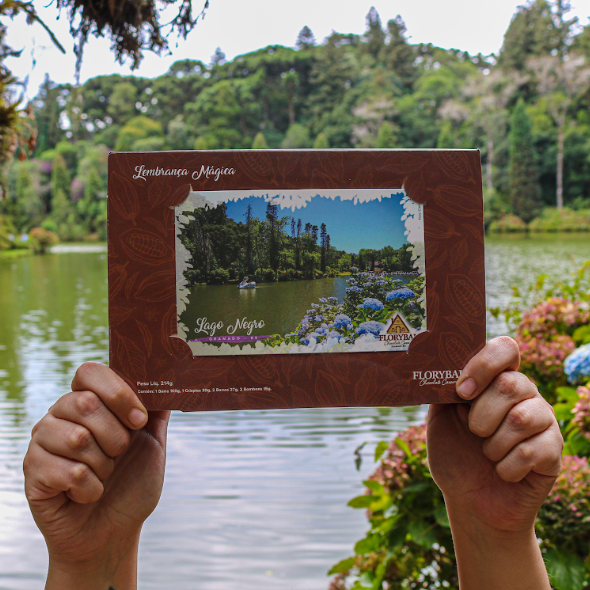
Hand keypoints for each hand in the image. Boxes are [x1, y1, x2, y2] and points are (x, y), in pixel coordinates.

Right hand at [23, 362, 169, 589]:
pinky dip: (90, 489)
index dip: (117, 392)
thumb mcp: (152, 441)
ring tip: (103, 475)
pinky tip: (87, 495)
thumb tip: (167, 378)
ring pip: (77, 438)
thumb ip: (156, 409)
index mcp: (87, 401)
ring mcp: (42, 443)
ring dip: (103, 465)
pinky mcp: (32, 473)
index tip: (139, 421)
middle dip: (116, 436)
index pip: (90, 372)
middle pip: (84, 402)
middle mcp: (60, 416)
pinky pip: (69, 472)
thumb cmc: (131, 484)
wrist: (113, 532)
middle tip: (120, 455)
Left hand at [427, 336, 562, 588]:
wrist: (470, 501)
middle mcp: (523, 394)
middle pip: (511, 384)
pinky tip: (502, 472)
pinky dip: (506, 467)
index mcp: (495, 380)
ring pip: (522, 417)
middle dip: (482, 414)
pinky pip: (532, 450)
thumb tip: (440, 365)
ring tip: (487, 454)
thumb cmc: (455, 454)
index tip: (461, 391)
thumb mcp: (439, 417)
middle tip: (472, 432)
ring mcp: (542, 421)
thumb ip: (443, 388)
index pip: (504, 349)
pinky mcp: (552, 452)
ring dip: (492, 443)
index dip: (484, 364)